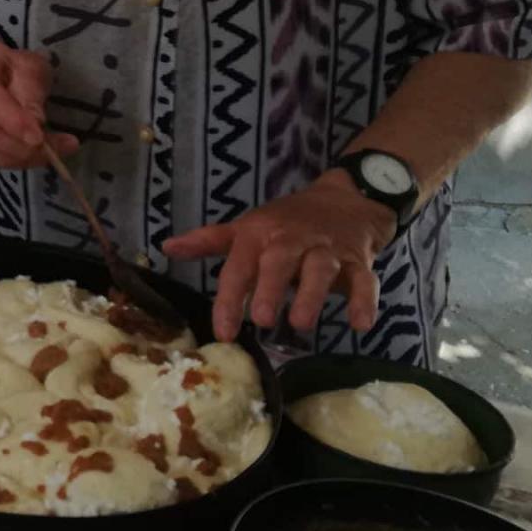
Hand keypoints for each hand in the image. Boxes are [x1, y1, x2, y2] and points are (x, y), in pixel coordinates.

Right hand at [0, 47, 79, 169]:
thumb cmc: (10, 68)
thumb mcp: (29, 67)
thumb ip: (32, 91)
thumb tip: (37, 122)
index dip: (15, 123)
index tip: (40, 136)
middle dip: (22, 148)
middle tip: (55, 151)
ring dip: (23, 158)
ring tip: (54, 154)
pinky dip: (17, 162)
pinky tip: (38, 157)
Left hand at [163, 173, 394, 341]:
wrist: (345, 199)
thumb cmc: (286, 222)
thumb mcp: (246, 228)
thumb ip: (209, 242)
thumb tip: (166, 247)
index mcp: (259, 236)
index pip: (238, 267)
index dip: (228, 299)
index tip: (223, 332)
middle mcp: (291, 241)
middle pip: (278, 262)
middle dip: (269, 289)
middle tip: (261, 319)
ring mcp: (326, 250)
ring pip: (320, 269)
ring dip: (312, 294)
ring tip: (301, 322)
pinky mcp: (358, 260)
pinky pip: (364, 280)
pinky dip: (365, 300)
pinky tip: (361, 324)